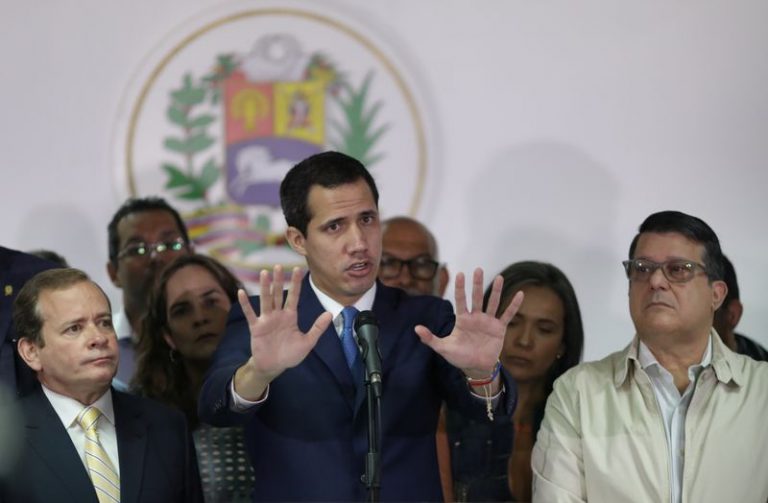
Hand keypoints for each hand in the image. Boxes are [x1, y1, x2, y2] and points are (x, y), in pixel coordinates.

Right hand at [234, 265, 331, 399]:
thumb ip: (318, 328)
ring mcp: (266, 320)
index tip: (298, 269)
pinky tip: (241, 292)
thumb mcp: (307, 342)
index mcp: (290, 316)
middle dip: (278, 280)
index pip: (294, 296)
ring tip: (264, 273)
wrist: (274, 367)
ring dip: (265, 287)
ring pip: (265, 300)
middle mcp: (278, 315)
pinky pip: (250, 314)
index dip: (296, 283)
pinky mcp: (256, 328)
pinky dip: (246, 304)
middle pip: (278, 294)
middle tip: (278, 265)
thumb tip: (330, 314)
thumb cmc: (290, 355)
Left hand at [415, 268, 522, 377]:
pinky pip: (507, 315)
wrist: (476, 367)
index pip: (460, 301)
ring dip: (496, 291)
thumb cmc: (458, 356)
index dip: (460, 288)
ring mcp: (488, 321)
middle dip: (477, 284)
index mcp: (462, 320)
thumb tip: (416, 328)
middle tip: (478, 269)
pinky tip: (520, 294)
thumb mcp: (443, 348)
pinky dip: (514, 305)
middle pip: (477, 298)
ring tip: (500, 277)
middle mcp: (476, 317)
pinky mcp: (499, 328)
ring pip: (493, 303)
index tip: (460, 274)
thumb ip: (430, 338)